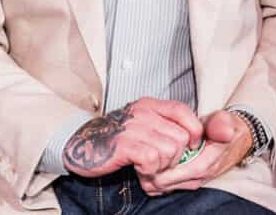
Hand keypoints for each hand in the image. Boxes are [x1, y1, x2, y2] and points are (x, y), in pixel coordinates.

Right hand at [62, 97, 202, 178]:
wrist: (81, 146)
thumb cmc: (115, 139)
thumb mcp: (142, 125)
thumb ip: (165, 127)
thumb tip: (195, 141)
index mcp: (150, 105)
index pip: (184, 111)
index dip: (194, 131)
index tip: (190, 146)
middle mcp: (143, 112)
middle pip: (181, 137)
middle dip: (176, 157)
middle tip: (161, 164)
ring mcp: (133, 127)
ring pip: (170, 150)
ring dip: (162, 166)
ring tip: (149, 167)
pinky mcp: (124, 144)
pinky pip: (153, 159)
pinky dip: (150, 171)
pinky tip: (141, 170)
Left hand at [139, 110, 253, 195]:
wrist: (234, 138)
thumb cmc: (224, 128)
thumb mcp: (224, 122)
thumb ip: (221, 126)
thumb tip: (225, 132)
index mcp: (207, 162)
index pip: (178, 174)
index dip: (160, 168)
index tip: (147, 157)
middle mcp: (199, 176)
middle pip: (166, 184)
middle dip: (150, 174)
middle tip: (138, 160)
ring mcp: (193, 180)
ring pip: (164, 188)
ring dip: (151, 177)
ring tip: (142, 163)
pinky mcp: (188, 181)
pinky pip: (167, 186)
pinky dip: (156, 178)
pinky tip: (150, 166)